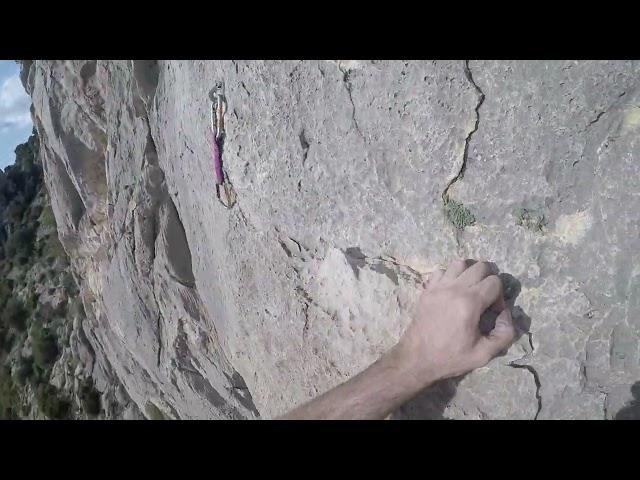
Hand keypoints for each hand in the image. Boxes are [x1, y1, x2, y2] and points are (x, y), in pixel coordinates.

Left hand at [395, 259, 515, 386]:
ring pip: (460, 263)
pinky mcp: (427, 289)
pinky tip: (451, 291)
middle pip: (480, 267)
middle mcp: (454, 289)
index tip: (493, 312)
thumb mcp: (483, 354)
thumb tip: (506, 314)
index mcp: (469, 303)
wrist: (416, 358)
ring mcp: (438, 287)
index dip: (499, 296)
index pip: (494, 281)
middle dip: (488, 280)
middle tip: (485, 299)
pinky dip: (450, 276)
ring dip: (469, 273)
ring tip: (469, 290)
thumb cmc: (450, 357)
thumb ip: (504, 334)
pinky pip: (441, 271)